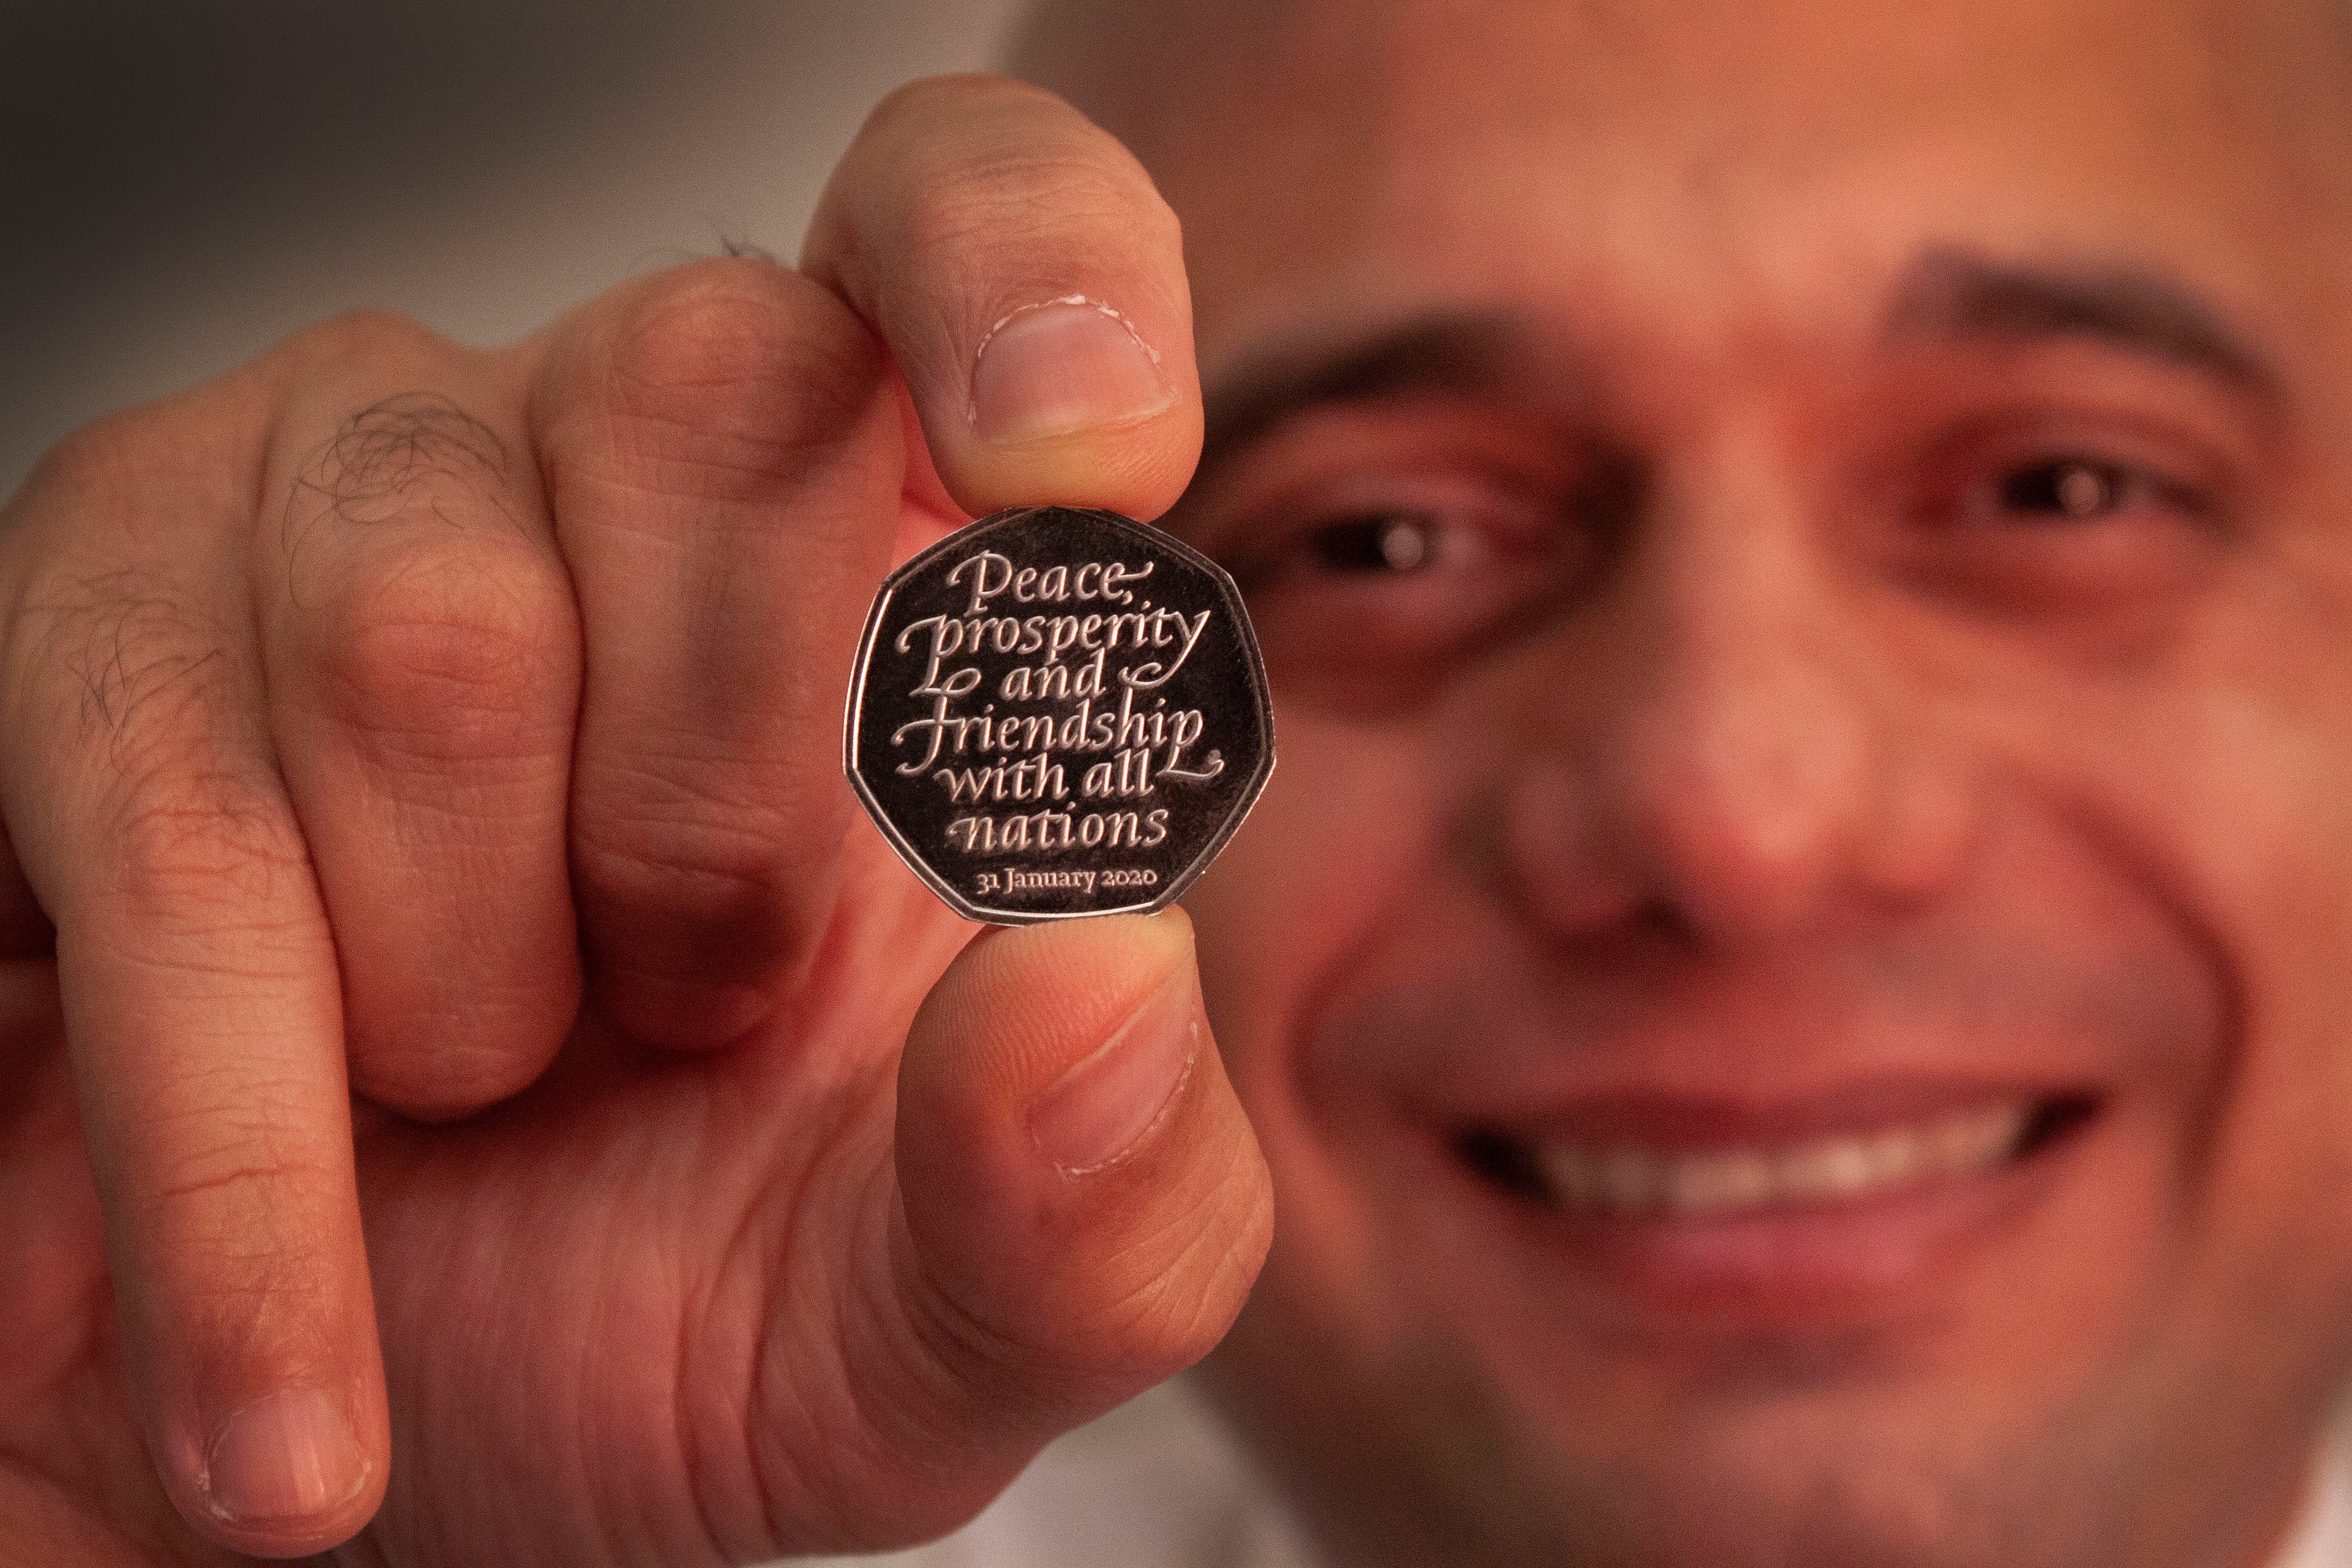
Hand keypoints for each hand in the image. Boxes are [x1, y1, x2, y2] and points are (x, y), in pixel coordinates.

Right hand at [0, 74, 1268, 1564]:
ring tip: (474, 1080)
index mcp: (898, 555)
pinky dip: (250, 1172)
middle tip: (679, 1014)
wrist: (365, 1460)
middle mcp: (624, 448)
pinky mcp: (93, 622)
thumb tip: (1112, 975)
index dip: (1028, 278)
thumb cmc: (673, 1311)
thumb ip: (1102, 1200)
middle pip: (727, 400)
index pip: (967, 222)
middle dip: (718, 829)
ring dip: (474, 981)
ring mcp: (345, 498)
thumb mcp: (945, 1320)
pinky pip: (179, 830)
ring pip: (437, 629)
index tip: (1084, 472)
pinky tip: (285, 1381)